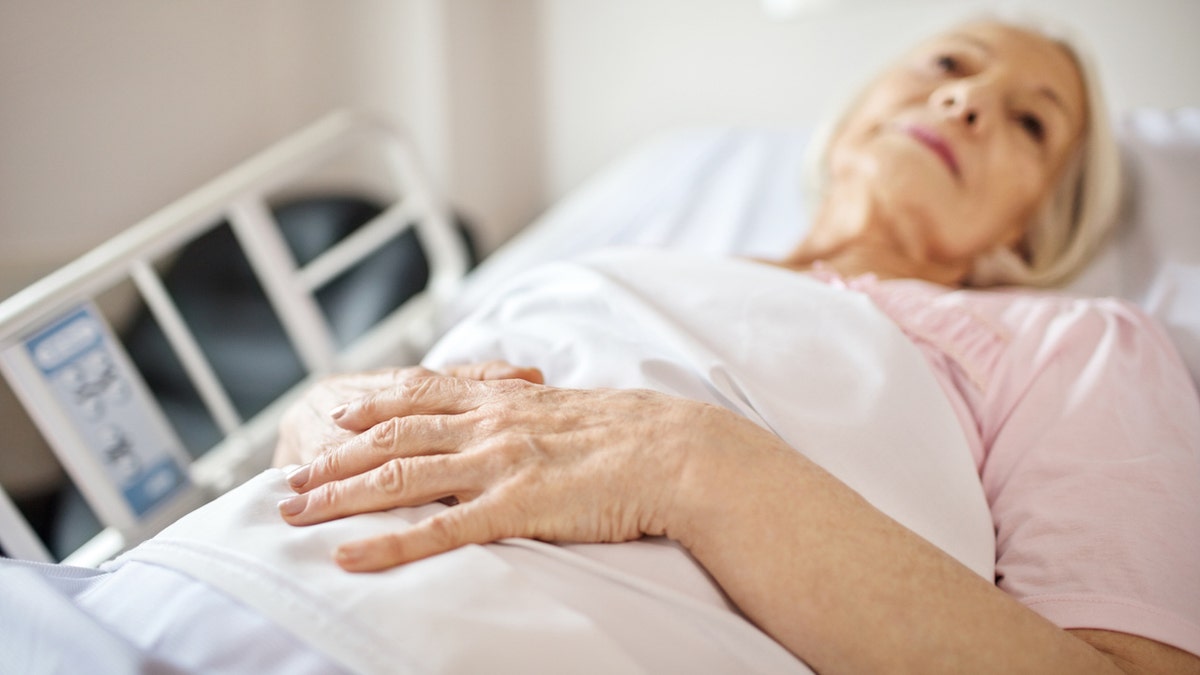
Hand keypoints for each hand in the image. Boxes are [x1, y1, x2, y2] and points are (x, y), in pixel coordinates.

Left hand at [278, 374, 785, 571]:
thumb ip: (533, 411)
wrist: (679, 452)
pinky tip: (350, 557)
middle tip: (290, 476)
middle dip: (335, 457)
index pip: (421, 394)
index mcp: (505, 401)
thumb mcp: (573, 409)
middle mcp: (491, 424)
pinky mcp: (516, 505)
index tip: (332, 412)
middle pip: (393, 435)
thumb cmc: (636, 436)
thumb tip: (520, 413)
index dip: (371, 403)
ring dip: (341, 495)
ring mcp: (500, 463)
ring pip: (401, 475)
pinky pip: (439, 529)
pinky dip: (388, 543)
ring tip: (295, 512)